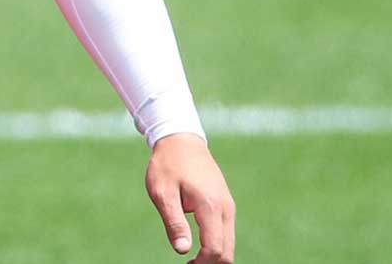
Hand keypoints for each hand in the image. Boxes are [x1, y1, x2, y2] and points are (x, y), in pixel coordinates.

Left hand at [145, 133, 234, 262]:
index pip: (214, 248)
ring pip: (229, 244)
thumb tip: (183, 250)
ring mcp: (228, 206)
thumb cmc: (168, 165)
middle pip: (228, 251)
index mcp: (210, 206)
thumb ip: (174, 222)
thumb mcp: (162, 193)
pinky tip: (198, 246)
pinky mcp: (226, 204)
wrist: (181, 139)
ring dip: (214, 255)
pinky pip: (226, 233)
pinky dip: (216, 245)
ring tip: (192, 259)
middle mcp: (225, 208)